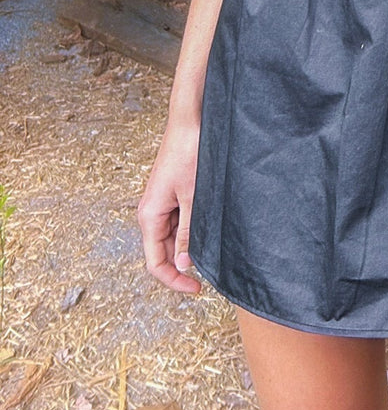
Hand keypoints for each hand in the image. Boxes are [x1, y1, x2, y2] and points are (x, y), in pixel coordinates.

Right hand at [137, 115, 202, 293]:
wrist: (191, 120)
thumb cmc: (189, 153)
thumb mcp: (193, 197)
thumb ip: (189, 233)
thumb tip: (185, 265)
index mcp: (149, 216)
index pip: (155, 263)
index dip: (175, 281)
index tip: (197, 289)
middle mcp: (152, 212)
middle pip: (163, 252)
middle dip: (183, 266)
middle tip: (210, 275)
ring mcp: (162, 203)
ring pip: (173, 238)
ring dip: (190, 247)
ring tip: (215, 250)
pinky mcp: (173, 194)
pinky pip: (180, 221)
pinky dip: (193, 230)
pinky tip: (211, 229)